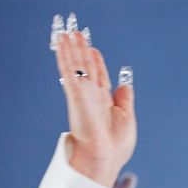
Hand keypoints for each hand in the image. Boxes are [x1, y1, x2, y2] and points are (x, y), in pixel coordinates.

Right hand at [53, 13, 135, 186]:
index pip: (99, 75)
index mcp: (104, 102)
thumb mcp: (127, 119)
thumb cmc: (115, 145)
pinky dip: (65, 55)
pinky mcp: (75, 93)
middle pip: (85, 66)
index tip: (92, 48)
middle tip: (75, 31)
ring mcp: (82, 93)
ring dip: (70, 47)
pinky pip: (68, 69)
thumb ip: (125, 100)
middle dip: (81, 49)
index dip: (96, 60)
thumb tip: (125, 85)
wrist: (104, 156)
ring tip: (65, 31)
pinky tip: (61, 42)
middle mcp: (92, 95)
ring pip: (75, 64)